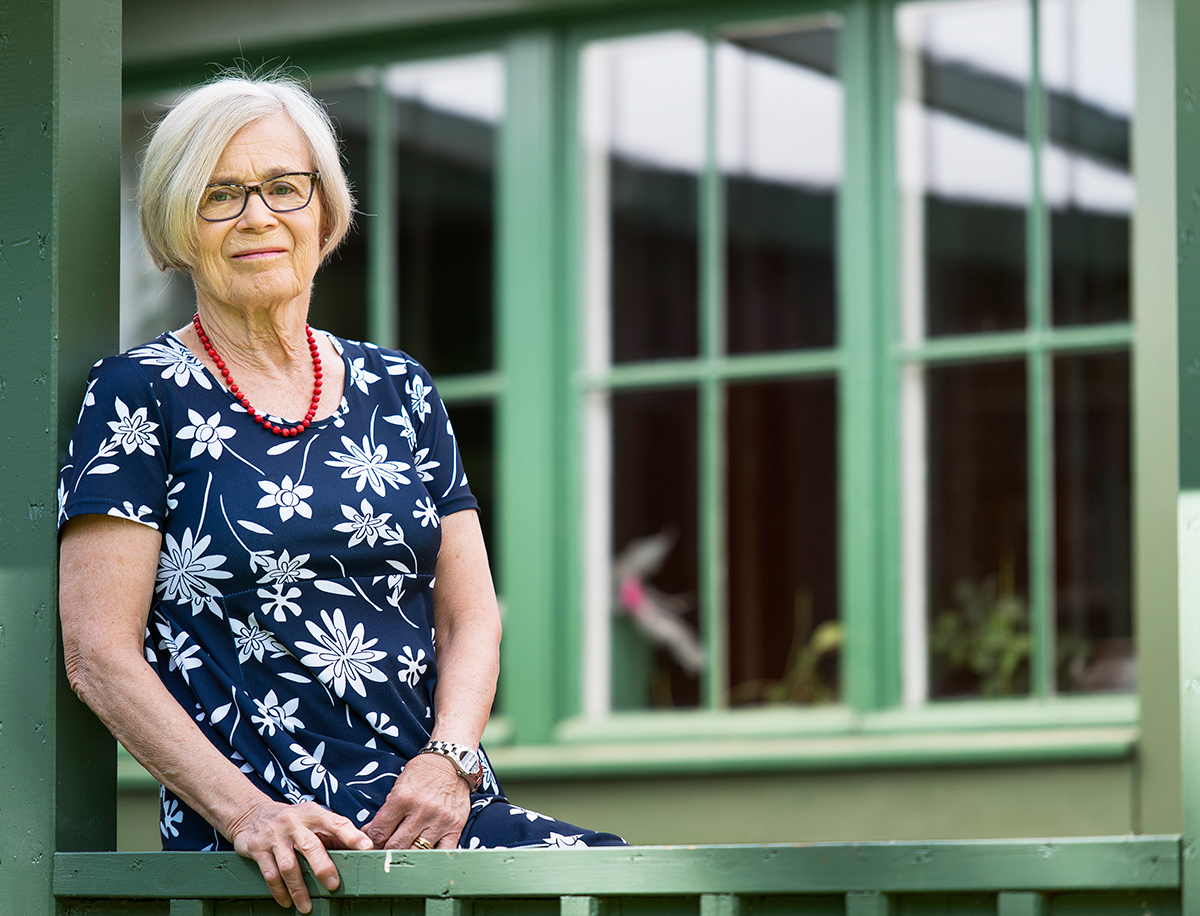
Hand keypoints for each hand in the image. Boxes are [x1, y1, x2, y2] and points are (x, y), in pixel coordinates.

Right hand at [227, 798, 372, 912]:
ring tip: (307, 906)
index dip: (351, 835)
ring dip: (299, 889)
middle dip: (323, 868)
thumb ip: (331, 833)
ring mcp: (275, 836)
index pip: (336, 822)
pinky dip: (279, 891)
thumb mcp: (312, 818)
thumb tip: (357, 850)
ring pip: (289, 865)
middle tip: (334, 885)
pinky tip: (287, 902)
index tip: (366, 847)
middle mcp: (294, 823)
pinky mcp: (258, 849)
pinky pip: (271, 874)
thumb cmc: (292, 819)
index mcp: (313, 813)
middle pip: (311, 846)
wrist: (251, 813)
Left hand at [363, 752, 470, 849]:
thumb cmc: (423, 773)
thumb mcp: (399, 786)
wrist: (452, 762)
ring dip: (406, 857)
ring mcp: (439, 820)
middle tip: (383, 855)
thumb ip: (385, 811)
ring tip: (401, 857)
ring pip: (417, 852)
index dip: (371, 843)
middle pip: (395, 846)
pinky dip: (432, 859)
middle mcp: (421, 810)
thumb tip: (369, 833)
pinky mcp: (455, 827)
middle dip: (385, 853)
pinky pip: (443, 853)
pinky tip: (424, 858)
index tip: (371, 846)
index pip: (379, 832)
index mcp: (402, 798)